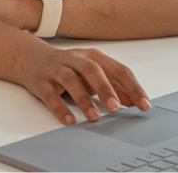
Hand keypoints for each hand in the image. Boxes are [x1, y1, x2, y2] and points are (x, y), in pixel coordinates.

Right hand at [22, 44, 150, 125]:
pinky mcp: (42, 81)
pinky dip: (60, 108)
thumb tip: (134, 101)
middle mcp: (76, 59)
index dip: (132, 87)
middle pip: (92, 70)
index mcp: (93, 56)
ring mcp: (57, 69)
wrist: (33, 59)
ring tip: (94, 117)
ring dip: (83, 98)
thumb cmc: (70, 68)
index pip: (117, 69)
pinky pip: (50, 94)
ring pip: (71, 79)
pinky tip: (69, 120)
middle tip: (115, 108)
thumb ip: (114, 85)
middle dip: (105, 89)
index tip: (144, 105)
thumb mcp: (94, 73)